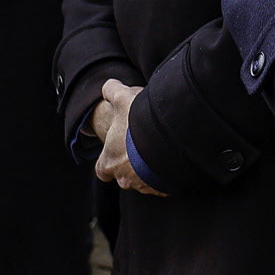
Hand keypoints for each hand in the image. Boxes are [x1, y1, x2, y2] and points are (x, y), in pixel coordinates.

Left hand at [92, 80, 165, 195]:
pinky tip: (172, 159)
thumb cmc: (140, 124)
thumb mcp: (123, 99)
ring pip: (144, 181)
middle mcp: (125, 178)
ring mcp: (145, 186)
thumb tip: (109, 85)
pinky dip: (166, 175)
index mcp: (110, 162)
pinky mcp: (163, 188)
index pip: (101, 170)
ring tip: (160, 151)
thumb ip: (112, 91)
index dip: (108, 161)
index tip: (116, 152)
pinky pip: (163, 184)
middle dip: (132, 164)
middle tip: (143, 147)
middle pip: (124, 176)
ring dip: (150, 169)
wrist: (170, 141)